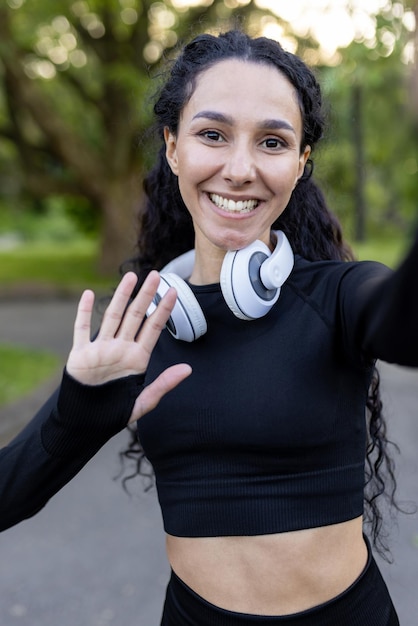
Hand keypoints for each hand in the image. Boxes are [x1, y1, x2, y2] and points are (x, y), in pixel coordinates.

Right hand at [66, 271, 191, 422]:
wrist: (86, 422)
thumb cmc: (115, 413)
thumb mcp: (143, 401)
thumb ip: (164, 384)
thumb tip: (188, 370)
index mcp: (137, 358)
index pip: (153, 328)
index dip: (164, 310)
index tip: (174, 291)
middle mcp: (121, 348)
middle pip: (135, 316)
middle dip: (146, 295)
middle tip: (155, 274)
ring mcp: (101, 348)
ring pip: (112, 316)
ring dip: (120, 296)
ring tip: (130, 277)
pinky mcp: (81, 353)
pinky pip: (81, 329)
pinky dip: (83, 312)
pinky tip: (88, 294)